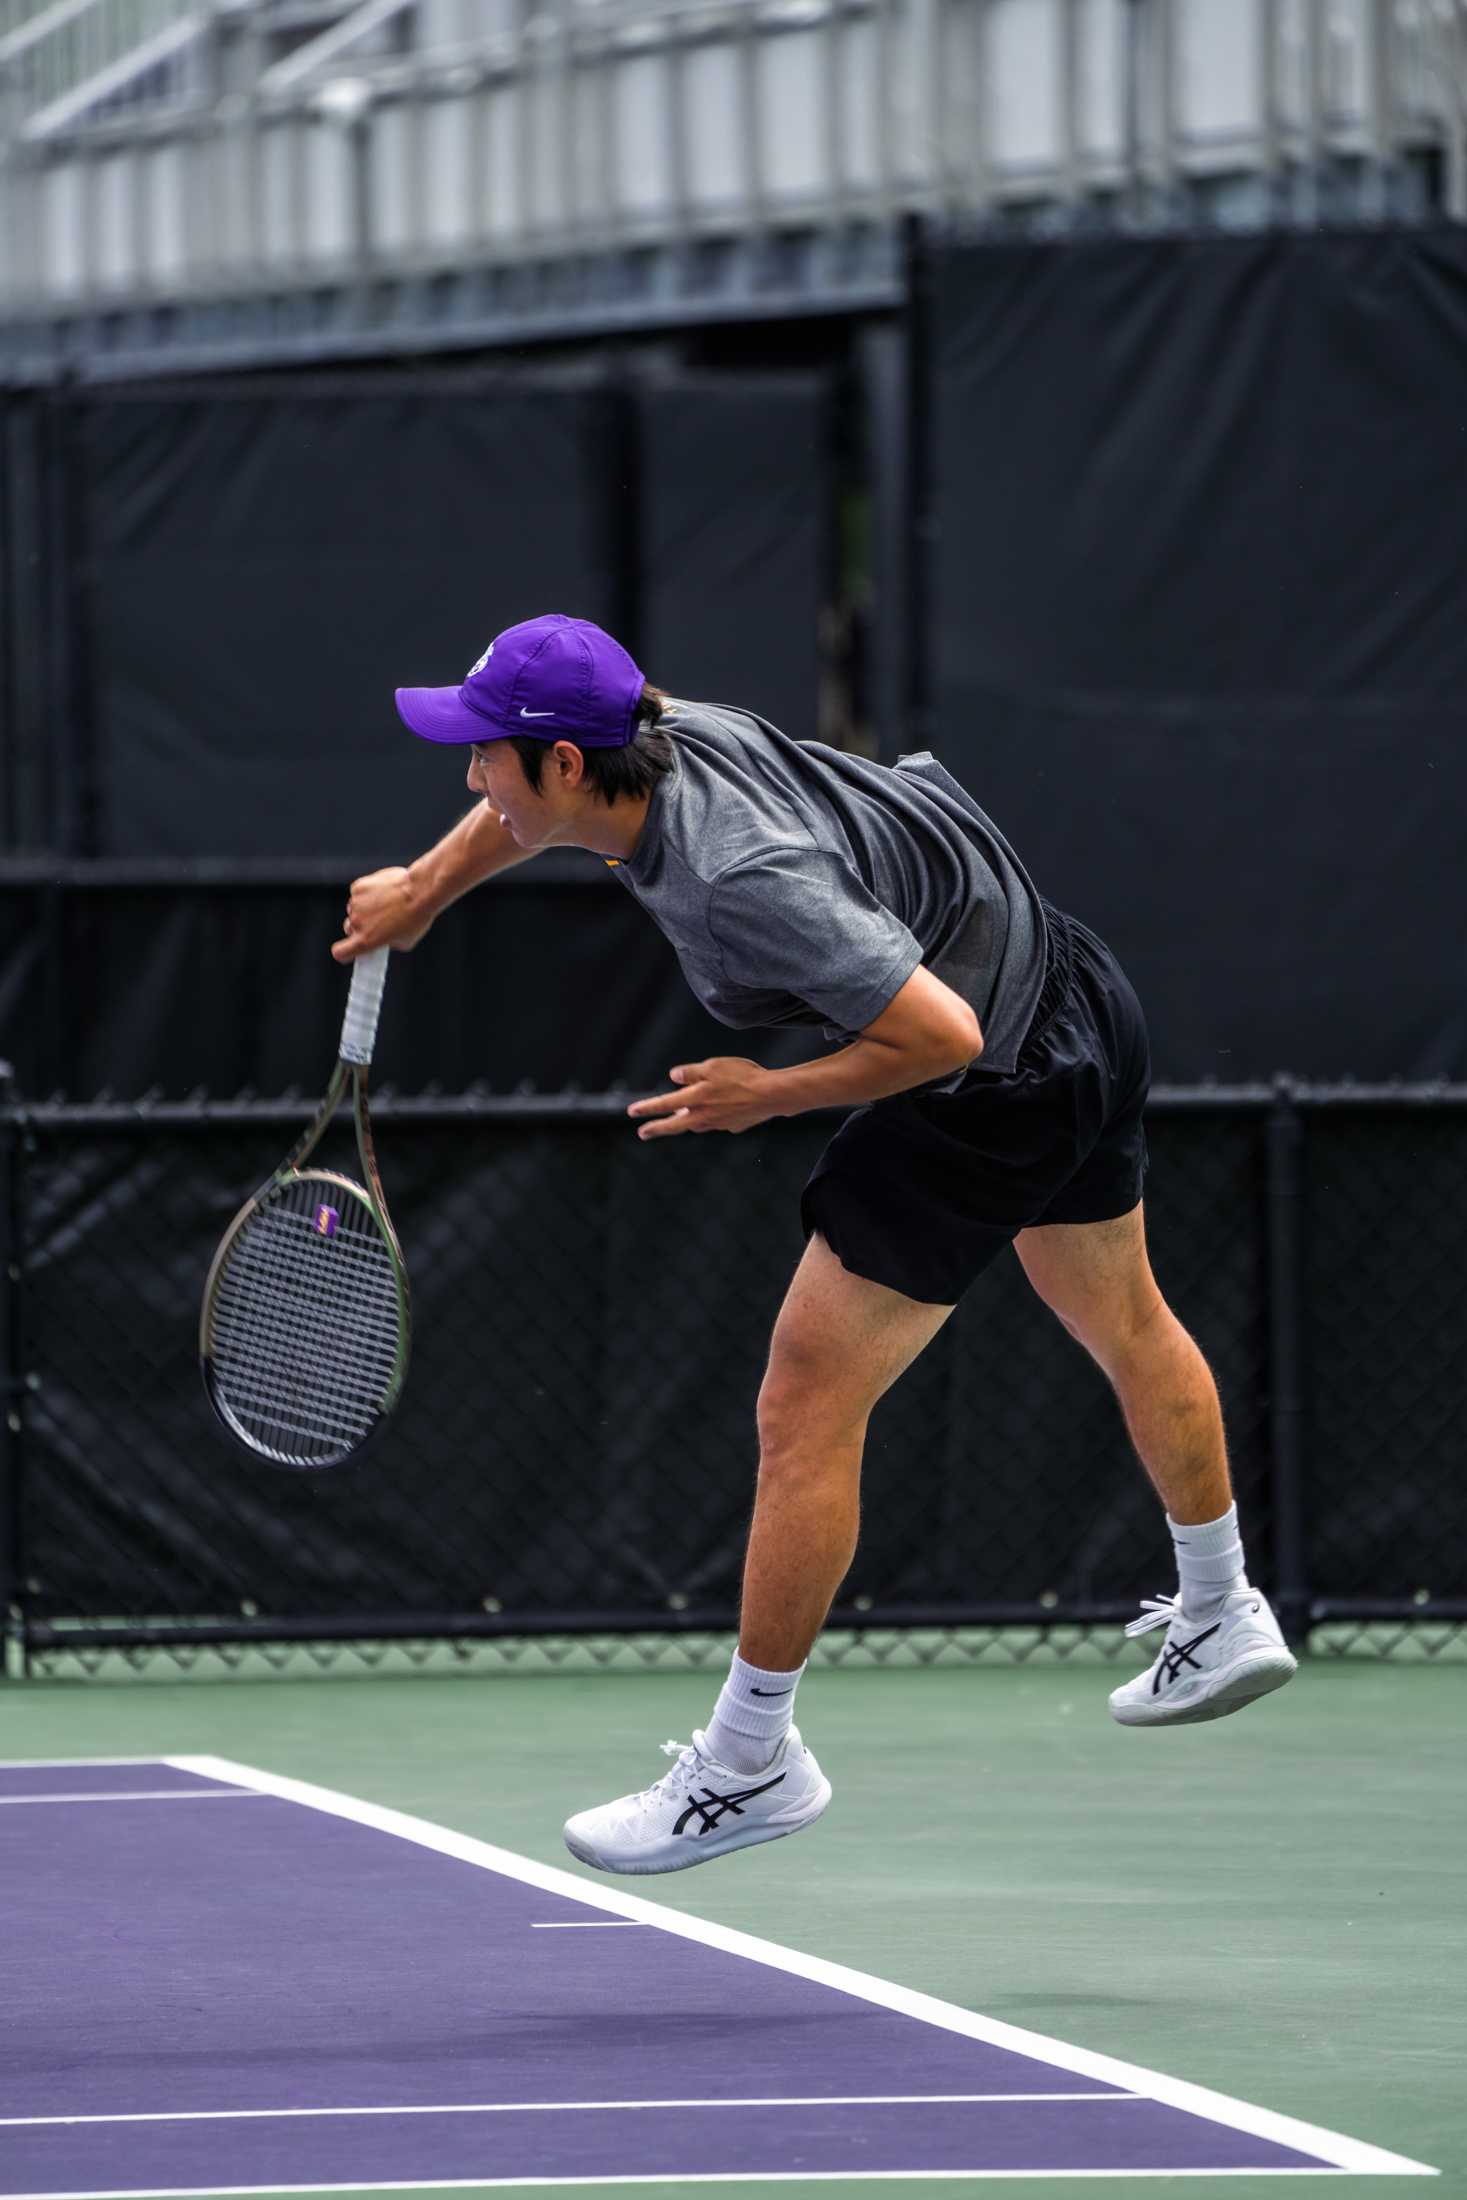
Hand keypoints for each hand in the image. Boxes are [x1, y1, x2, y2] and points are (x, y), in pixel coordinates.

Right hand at [332, 867, 433, 960]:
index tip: (351, 949)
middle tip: (377, 923)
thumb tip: (385, 939)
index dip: (344, 952)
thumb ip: (389, 943)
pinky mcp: (358, 887)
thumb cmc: (417, 917)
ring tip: (387, 904)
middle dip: (360, 927)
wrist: (419, 891)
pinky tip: (384, 891)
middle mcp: (357, 923)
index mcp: (366, 940)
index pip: (340, 952)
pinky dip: (368, 893)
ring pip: (355, 909)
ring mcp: (356, 904)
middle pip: (349, 928)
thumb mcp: (405, 942)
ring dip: (365, 908)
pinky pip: (358, 893)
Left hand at [628, 1058, 777, 1139]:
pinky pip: (717, 1121)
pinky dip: (712, 1116)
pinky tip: (720, 1108)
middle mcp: (703, 1116)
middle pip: (674, 1125)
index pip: (664, 1104)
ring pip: (696, 1124)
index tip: (632, 1112)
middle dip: (656, 1129)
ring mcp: (718, 1124)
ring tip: (678, 1117)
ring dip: (685, 1121)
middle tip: (642, 1133)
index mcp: (694, 1100)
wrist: (772, 1095)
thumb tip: (673, 1076)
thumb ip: (691, 1072)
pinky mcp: (734, 1126)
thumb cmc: (742, 1076)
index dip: (646, 1108)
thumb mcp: (713, 1066)